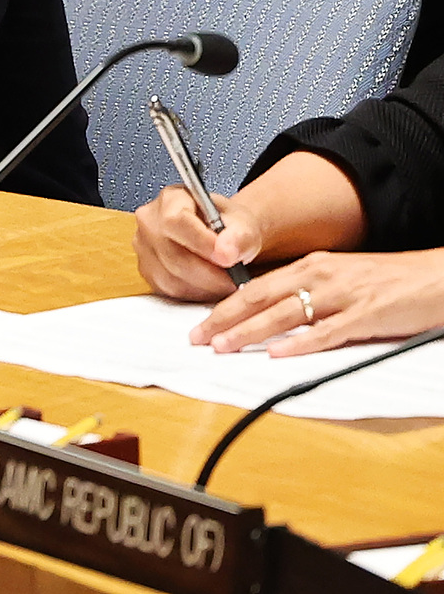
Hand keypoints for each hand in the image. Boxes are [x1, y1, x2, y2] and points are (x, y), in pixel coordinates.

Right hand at [134, 185, 265, 301]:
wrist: (220, 238)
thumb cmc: (228, 226)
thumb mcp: (244, 223)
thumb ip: (240, 235)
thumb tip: (226, 252)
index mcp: (172, 198)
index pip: (177, 221)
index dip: (202, 243)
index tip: (227, 258)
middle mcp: (150, 220)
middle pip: (173, 254)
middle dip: (209, 273)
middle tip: (234, 279)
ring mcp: (143, 247)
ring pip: (171, 277)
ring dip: (204, 286)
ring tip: (225, 281)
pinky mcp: (146, 271)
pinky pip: (169, 289)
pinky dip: (194, 293)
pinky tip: (209, 285)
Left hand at [192, 247, 443, 356]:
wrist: (435, 276)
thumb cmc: (388, 280)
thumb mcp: (338, 276)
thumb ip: (305, 290)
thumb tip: (269, 312)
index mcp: (310, 266)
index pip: (255, 287)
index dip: (224, 306)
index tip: (200, 324)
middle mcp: (320, 276)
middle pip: (260, 299)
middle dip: (225, 319)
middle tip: (198, 338)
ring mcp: (342, 296)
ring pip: (285, 315)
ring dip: (250, 332)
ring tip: (225, 346)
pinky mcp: (365, 316)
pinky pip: (327, 332)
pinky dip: (299, 344)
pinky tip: (278, 353)